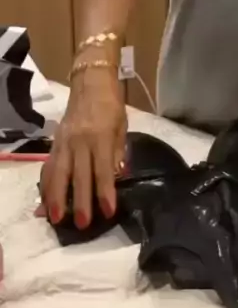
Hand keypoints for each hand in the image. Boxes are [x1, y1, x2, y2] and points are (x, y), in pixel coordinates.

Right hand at [39, 69, 126, 228]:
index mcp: (100, 137)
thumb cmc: (111, 105)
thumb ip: (117, 153)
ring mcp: (64, 142)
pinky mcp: (55, 142)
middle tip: (82, 224)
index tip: (108, 211)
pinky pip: (48, 166)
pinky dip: (46, 185)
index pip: (102, 169)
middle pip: (78, 175)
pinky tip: (45, 200)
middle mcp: (80, 141)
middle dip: (80, 201)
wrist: (91, 83)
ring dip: (56, 198)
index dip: (105, 192)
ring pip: (58, 174)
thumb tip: (115, 178)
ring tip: (55, 218)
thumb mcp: (121, 127)